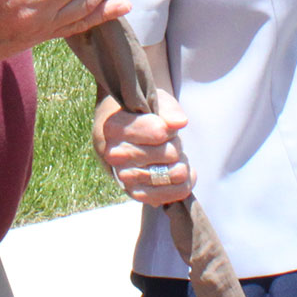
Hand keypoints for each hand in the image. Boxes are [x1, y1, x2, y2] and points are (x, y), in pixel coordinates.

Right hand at [95, 87, 192, 205]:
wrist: (125, 136)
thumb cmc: (141, 115)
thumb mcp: (154, 102)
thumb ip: (168, 109)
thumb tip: (180, 122)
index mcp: (113, 127)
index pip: (159, 132)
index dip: (170, 128)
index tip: (164, 126)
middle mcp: (114, 155)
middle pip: (169, 153)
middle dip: (175, 145)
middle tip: (167, 141)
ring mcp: (124, 177)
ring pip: (173, 173)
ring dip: (181, 164)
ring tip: (172, 156)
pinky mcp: (136, 194)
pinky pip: (170, 195)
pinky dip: (183, 184)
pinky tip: (182, 171)